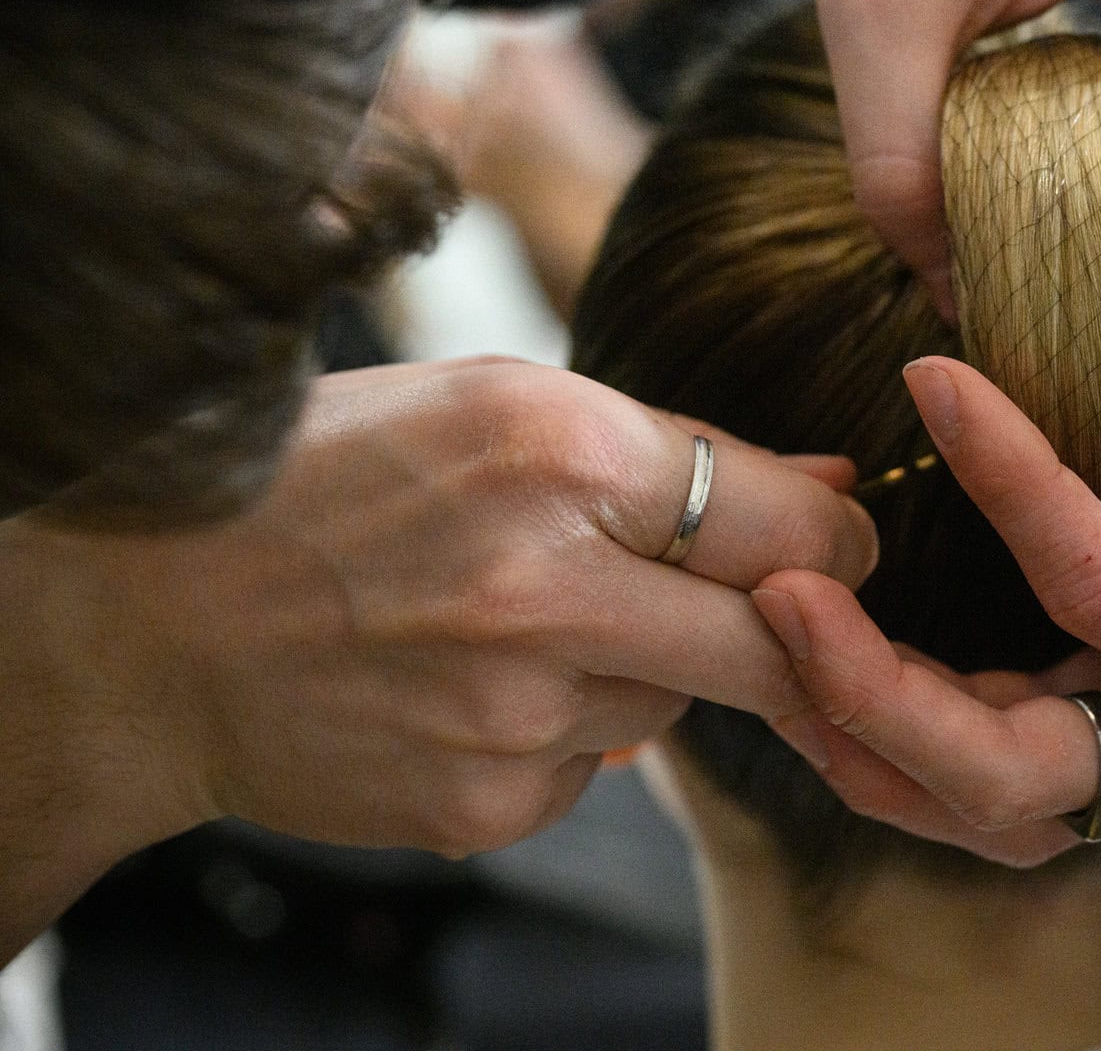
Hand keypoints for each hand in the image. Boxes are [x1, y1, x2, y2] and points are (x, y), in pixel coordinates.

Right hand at [0, 358, 876, 866]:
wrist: (150, 625)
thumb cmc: (333, 479)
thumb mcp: (496, 405)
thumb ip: (678, 450)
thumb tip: (840, 491)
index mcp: (559, 451)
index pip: (796, 527)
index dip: (837, 542)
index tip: (829, 543)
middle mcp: (545, 587)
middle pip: (775, 640)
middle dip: (793, 628)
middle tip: (759, 606)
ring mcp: (514, 712)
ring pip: (676, 702)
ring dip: (645, 667)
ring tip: (524, 619)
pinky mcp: (485, 805)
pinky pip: (595, 768)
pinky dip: (565, 732)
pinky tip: (471, 686)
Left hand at [743, 355, 1100, 865]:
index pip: (1094, 586)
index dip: (1006, 484)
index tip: (932, 377)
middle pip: (994, 771)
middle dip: (870, 700)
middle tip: (780, 593)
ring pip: (979, 784)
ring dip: (865, 727)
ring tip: (782, 629)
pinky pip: (1004, 740)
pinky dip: (910, 711)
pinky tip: (858, 634)